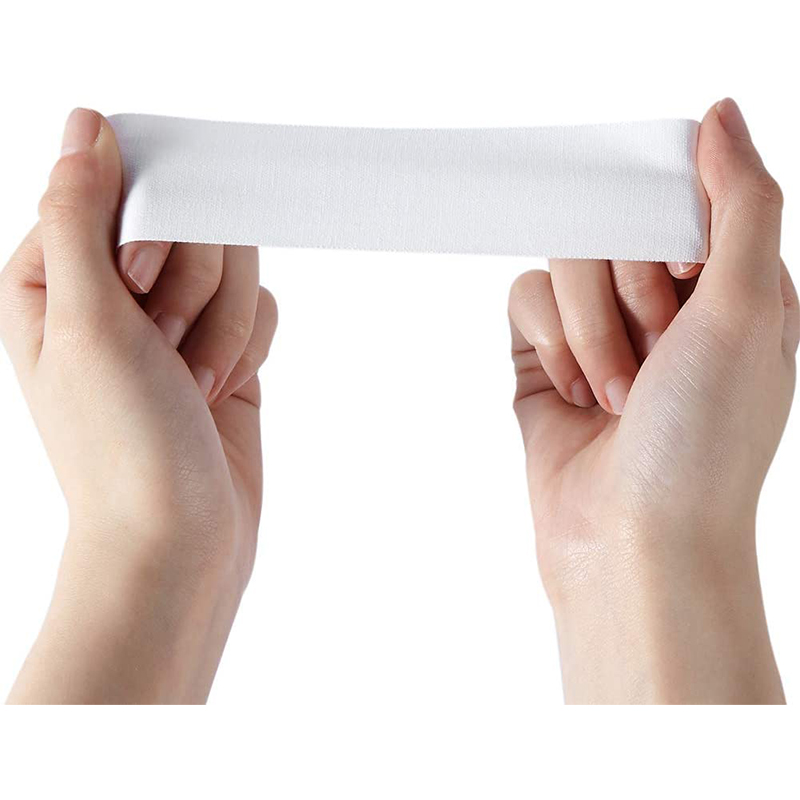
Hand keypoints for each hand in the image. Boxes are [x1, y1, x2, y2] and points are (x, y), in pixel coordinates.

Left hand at [0, 109, 277, 702]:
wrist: (179, 537)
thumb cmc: (120, 445)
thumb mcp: (86, 319)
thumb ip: (82, 214)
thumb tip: (86, 124)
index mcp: (56, 273)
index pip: (121, 186)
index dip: (147, 228)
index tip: (141, 286)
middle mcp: (115, 291)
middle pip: (189, 222)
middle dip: (191, 290)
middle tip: (164, 349)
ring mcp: (174, 319)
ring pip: (235, 264)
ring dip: (223, 328)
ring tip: (193, 385)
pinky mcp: (223, 345)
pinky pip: (260, 306)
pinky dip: (249, 348)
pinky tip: (220, 391)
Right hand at [509, 99, 796, 702]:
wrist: (633, 543)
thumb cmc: (702, 445)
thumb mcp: (749, 310)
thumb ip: (741, 203)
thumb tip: (721, 115)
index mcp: (727, 285)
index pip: (681, 196)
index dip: (665, 221)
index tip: (671, 267)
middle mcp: (661, 303)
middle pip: (612, 226)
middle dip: (630, 295)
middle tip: (656, 352)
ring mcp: (597, 329)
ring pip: (562, 262)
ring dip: (588, 330)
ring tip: (612, 395)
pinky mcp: (542, 354)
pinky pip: (523, 299)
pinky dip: (548, 342)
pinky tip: (573, 395)